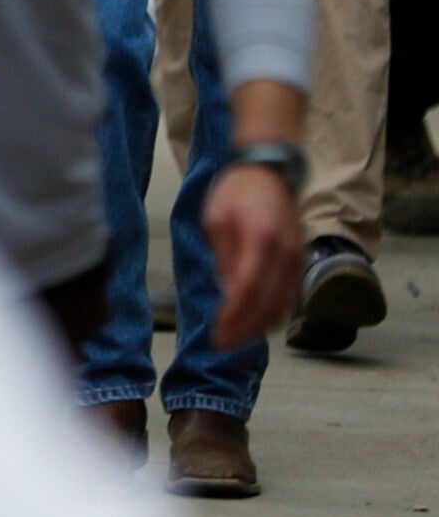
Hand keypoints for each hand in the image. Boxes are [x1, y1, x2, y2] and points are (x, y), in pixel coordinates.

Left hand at [205, 161, 303, 345]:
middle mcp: (286, 254)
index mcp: (261, 240)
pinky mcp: (301, 263)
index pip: (248, 290)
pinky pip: (289, 297)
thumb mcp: (216, 220)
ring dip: (259, 326)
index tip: (217, 334)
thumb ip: (224, 259)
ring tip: (234, 338)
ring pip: (283, 306)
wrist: (270, 173)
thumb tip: (228, 295)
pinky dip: (272, 314)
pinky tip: (253, 321)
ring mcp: (298, 259)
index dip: (234, 317)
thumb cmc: (236, 193)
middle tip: (222, 344)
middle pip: (269, 305)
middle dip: (245, 330)